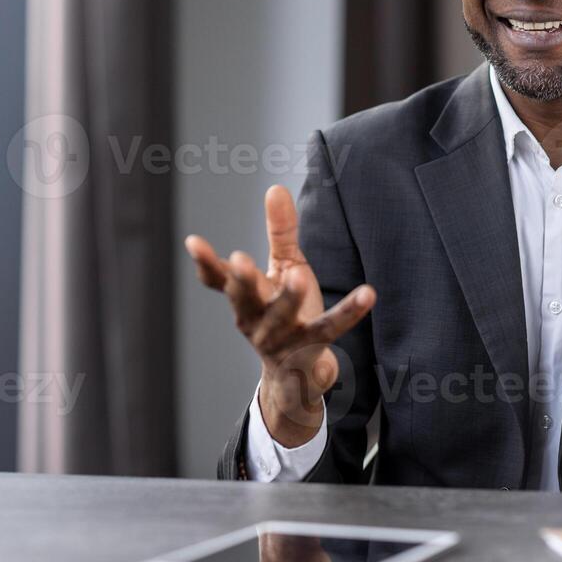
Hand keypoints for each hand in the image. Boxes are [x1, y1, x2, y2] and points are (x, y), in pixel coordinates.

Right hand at [185, 185, 374, 448]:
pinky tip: (368, 293)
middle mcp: (255, 321)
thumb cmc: (288, 314)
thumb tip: (275, 186)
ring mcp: (280, 340)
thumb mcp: (284, 268)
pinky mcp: (309, 351)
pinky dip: (349, 311)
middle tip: (239, 260)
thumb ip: (280, 232)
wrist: (299, 375)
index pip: (220, 281)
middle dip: (242, 280)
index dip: (206, 262)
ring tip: (297, 277)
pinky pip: (331, 328)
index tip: (193, 242)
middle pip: (245, 300)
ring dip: (288, 298)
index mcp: (246, 300)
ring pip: (282, 317)